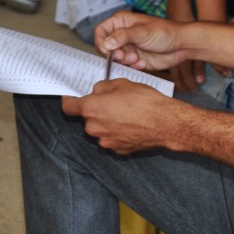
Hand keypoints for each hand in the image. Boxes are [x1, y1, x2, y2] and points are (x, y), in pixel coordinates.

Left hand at [60, 78, 177, 153]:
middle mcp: (94, 128)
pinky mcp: (118, 150)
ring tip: (126, 114)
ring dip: (108, 122)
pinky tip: (132, 125)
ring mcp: (106, 141)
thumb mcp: (121, 83)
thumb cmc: (144, 101)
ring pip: (100, 129)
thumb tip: (97, 92)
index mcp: (91, 109)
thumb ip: (103, 87)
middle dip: (97, 110)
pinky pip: (112, 139)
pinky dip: (118, 133)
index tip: (72, 98)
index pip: (68, 107)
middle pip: (88, 118)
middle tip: (113, 102)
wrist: (165, 123)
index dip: (69, 101)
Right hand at [95, 11, 190, 71]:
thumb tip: (106, 43)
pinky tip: (142, 62)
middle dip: (114, 54)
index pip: (101, 31)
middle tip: (124, 56)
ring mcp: (128, 46)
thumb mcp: (142, 32)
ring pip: (115, 58)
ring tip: (136, 58)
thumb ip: (122, 36)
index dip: (101, 41)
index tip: (107, 51)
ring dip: (124, 60)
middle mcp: (122, 34)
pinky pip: (125, 65)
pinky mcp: (134, 58)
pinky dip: (132, 66)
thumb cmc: (164, 32)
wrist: (181, 45)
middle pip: (106, 46)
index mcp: (121, 21)